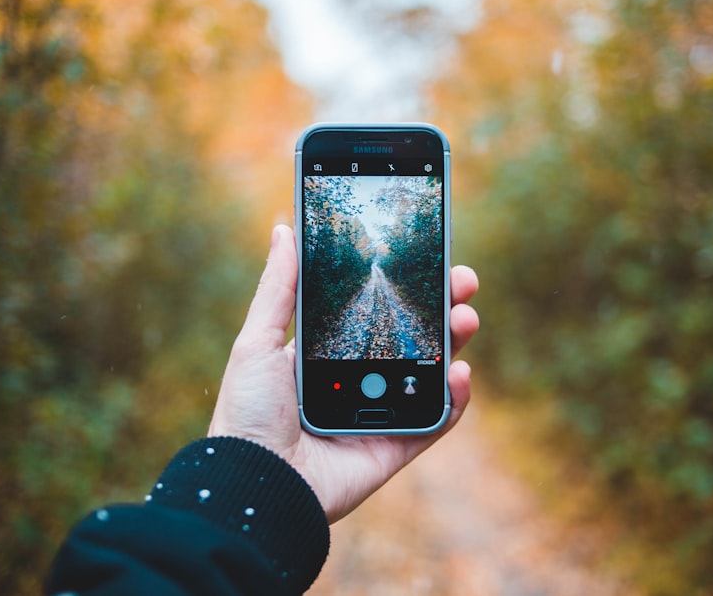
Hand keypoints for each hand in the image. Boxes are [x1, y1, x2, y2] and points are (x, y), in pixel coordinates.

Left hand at [208, 224, 479, 522]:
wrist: (254, 482)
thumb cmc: (246, 412)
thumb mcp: (256, 340)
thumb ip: (278, 289)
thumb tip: (284, 230)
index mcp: (325, 355)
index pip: (375, 311)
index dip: (404, 287)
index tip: (429, 258)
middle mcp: (356, 381)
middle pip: (411, 338)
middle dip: (441, 308)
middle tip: (462, 282)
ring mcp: (379, 414)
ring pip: (430, 374)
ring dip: (455, 344)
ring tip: (465, 319)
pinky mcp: (394, 448)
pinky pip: (435, 422)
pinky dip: (456, 400)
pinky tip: (461, 373)